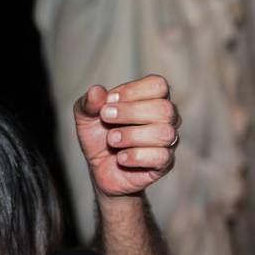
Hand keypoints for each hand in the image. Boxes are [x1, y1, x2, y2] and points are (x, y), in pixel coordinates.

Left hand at [74, 74, 179, 197]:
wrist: (99, 169)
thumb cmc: (98, 137)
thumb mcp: (86, 117)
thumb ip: (89, 103)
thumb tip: (96, 91)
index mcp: (152, 99)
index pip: (158, 85)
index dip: (131, 90)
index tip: (108, 101)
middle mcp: (166, 118)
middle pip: (164, 108)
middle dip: (130, 112)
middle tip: (106, 118)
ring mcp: (168, 141)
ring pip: (164, 133)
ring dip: (132, 135)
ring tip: (111, 140)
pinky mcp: (164, 163)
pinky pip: (161, 157)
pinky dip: (135, 156)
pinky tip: (120, 157)